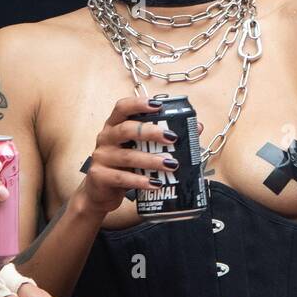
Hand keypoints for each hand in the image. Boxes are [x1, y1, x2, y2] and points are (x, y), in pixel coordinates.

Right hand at [75, 96, 189, 217]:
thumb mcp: (140, 149)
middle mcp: (106, 138)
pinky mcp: (100, 177)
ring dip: (151, 160)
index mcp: (115, 126)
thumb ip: (163, 138)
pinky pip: (122, 178)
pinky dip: (141, 181)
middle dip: (150, 132)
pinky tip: (156, 184)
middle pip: (126, 129)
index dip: (139, 104)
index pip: (122, 107)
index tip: (158, 105)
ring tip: (172, 164)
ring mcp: (101, 158)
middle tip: (172, 138)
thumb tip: (196, 127)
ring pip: (128, 156)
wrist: (100, 192)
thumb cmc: (124, 165)